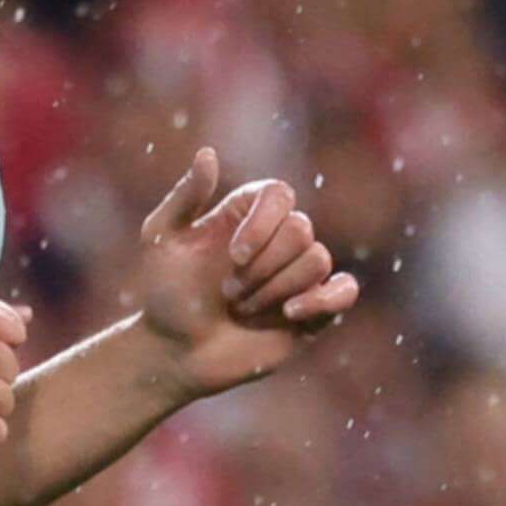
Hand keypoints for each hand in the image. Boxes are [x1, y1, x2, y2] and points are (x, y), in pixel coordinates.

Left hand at [129, 149, 362, 391]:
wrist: (173, 352)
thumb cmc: (163, 294)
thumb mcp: (161, 239)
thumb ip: (185, 197)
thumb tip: (208, 153)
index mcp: (247, 215)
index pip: (280, 194)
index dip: (263, 222)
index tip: (233, 255)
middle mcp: (278, 240)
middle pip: (301, 229)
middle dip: (261, 266)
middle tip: (226, 292)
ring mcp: (298, 275)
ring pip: (318, 260)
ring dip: (274, 289)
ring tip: (241, 310)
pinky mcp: (314, 311)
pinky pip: (345, 291)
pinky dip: (325, 299)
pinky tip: (291, 313)